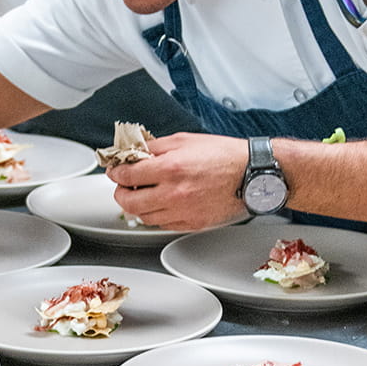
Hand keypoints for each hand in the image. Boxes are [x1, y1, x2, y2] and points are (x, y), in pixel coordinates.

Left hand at [106, 133, 247, 230]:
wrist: (252, 174)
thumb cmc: (224, 155)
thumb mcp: (185, 140)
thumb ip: (156, 147)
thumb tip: (135, 152)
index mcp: (170, 168)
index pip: (127, 175)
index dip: (115, 172)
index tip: (115, 170)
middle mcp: (174, 193)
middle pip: (129, 202)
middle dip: (120, 193)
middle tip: (123, 186)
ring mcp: (182, 211)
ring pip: (144, 217)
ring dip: (137, 206)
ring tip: (142, 194)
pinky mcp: (192, 223)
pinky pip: (162, 225)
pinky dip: (156, 216)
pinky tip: (160, 204)